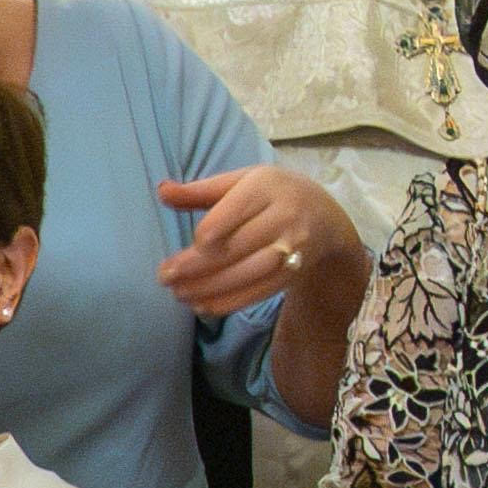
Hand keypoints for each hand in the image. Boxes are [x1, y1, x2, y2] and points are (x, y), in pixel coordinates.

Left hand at [154, 165, 360, 317]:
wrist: (326, 218)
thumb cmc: (272, 194)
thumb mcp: (240, 181)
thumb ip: (200, 190)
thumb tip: (162, 192)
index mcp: (265, 187)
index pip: (227, 216)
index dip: (202, 236)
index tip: (182, 247)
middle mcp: (283, 216)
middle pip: (234, 248)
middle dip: (194, 267)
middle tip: (164, 277)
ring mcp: (292, 247)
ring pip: (246, 273)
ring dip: (208, 289)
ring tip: (178, 294)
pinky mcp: (293, 273)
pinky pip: (258, 292)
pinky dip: (227, 303)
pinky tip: (201, 305)